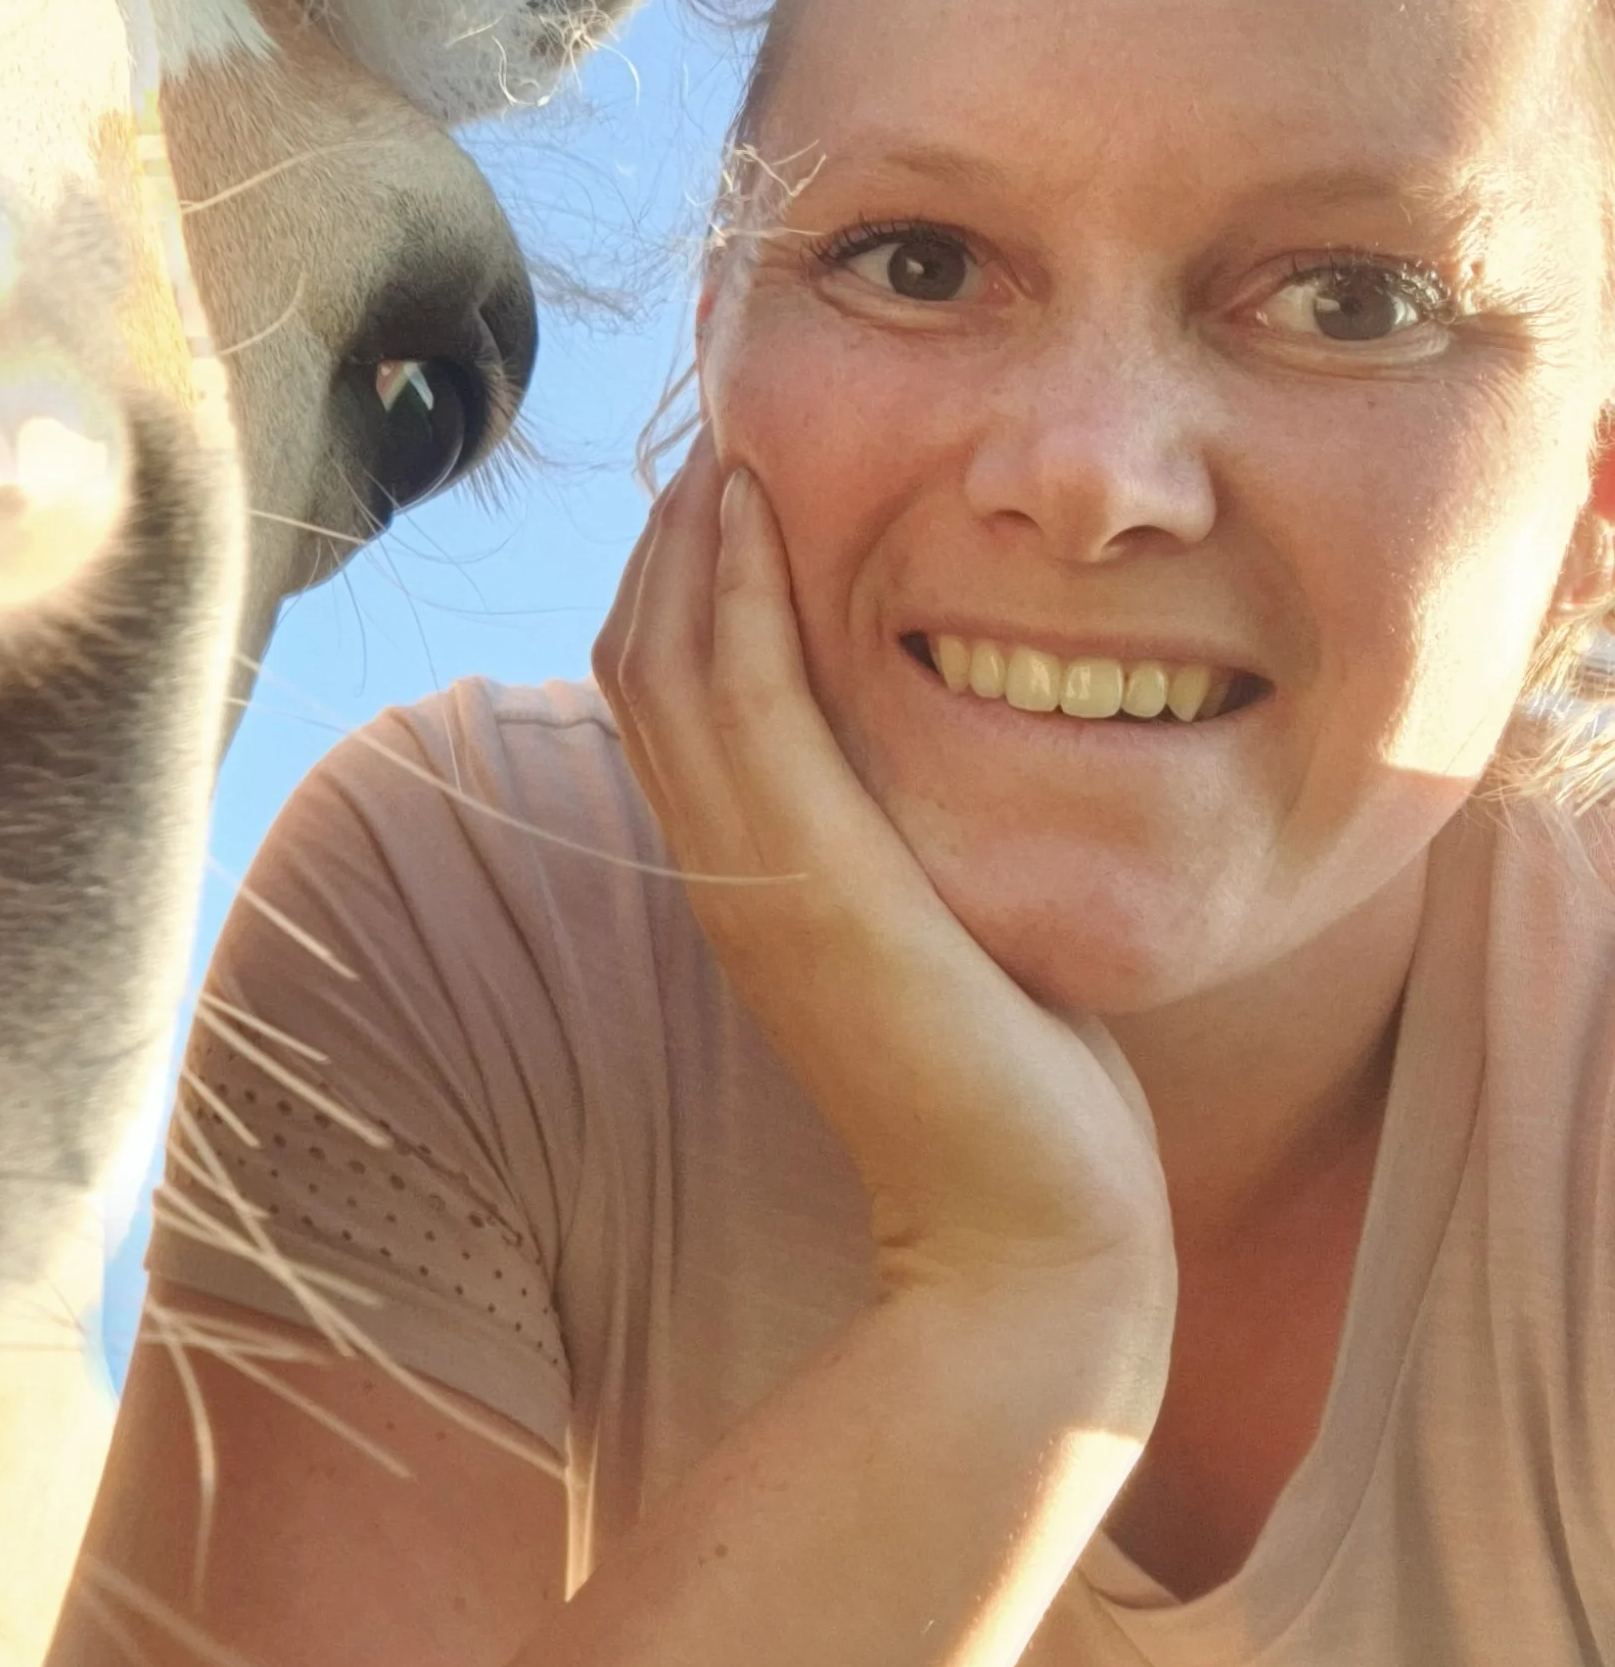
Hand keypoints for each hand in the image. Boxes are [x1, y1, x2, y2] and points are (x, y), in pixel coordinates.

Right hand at [596, 455, 1172, 1317]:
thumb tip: (955, 776)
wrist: (1026, 1236)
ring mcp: (752, 874)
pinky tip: (751, 510)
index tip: (723, 485)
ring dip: (685, 538)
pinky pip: (735, 699)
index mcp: (745, 877)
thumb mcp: (944, 941)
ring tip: (724, 441)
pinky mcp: (807, 880)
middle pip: (640, 659)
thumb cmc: (1013, 1100)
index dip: (674, 584)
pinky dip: (725, 592)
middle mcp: (724, 867)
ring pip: (665, 662)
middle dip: (668, 537)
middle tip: (714, 429)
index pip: (664, 695)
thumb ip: (914, 857)